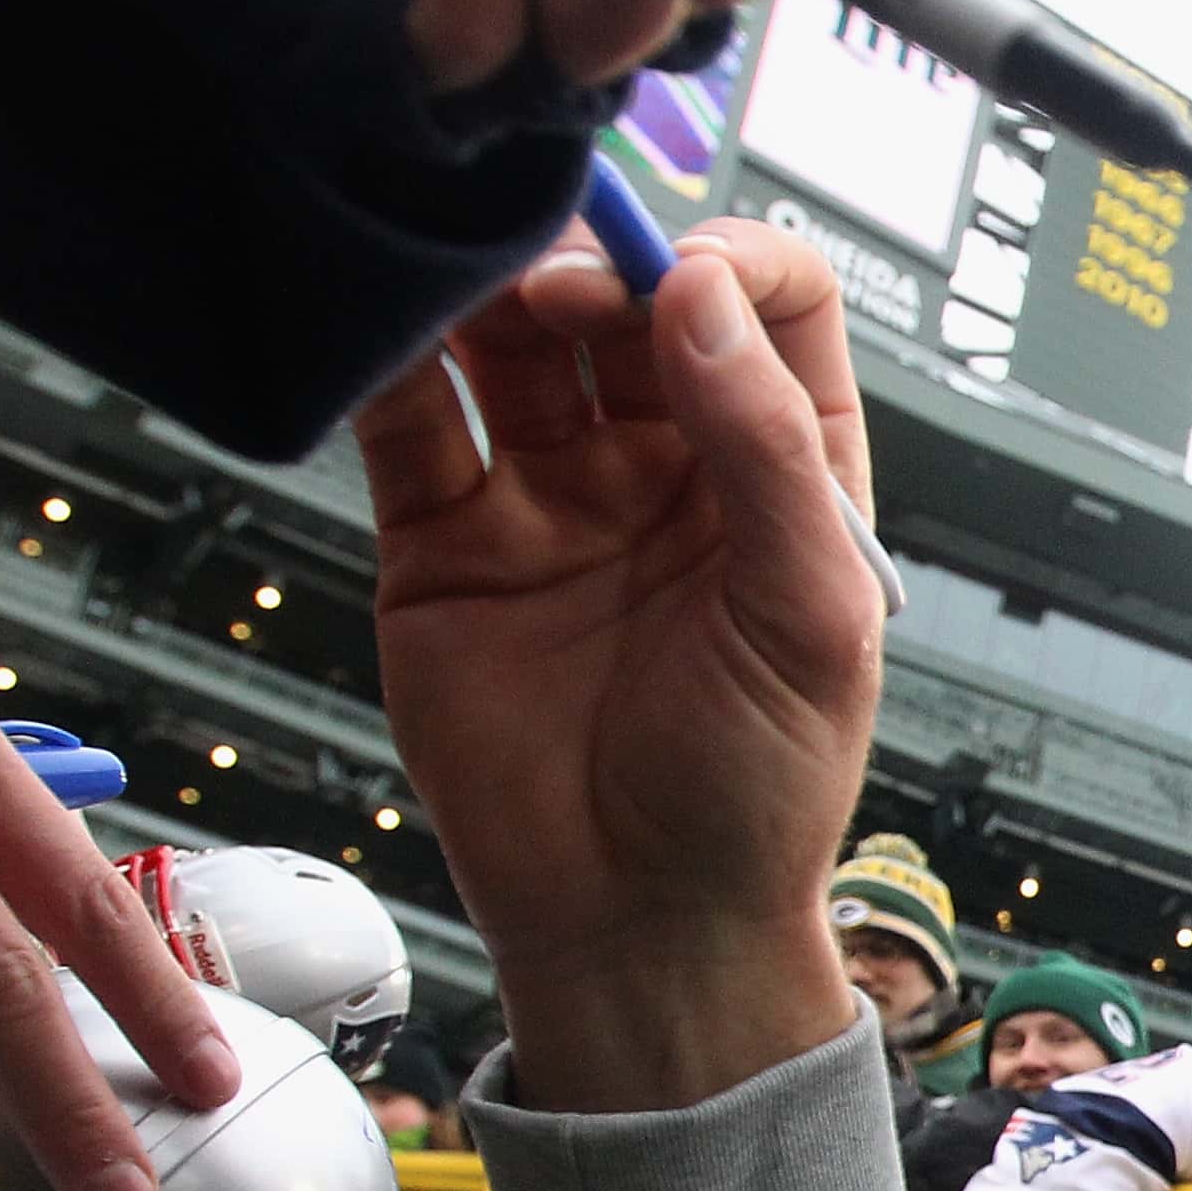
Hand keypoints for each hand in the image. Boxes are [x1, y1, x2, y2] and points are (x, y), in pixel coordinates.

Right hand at [357, 223, 882, 1113]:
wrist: (641, 927)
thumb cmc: (760, 795)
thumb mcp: (813, 621)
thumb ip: (770, 453)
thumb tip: (704, 292)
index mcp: (784, 467)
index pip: (768, 305)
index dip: (726, 264)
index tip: (678, 278)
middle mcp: (668, 460)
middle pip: (625, 304)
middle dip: (591, 266)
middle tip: (552, 278)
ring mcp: (553, 494)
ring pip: (508, 344)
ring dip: (484, 295)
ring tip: (458, 282)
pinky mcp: (445, 539)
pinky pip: (410, 425)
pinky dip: (387, 367)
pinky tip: (379, 332)